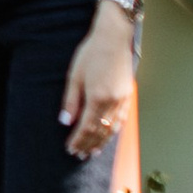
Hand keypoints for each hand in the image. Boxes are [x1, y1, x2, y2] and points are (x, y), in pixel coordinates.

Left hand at [61, 4, 137, 161]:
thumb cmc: (91, 53)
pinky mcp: (128, 95)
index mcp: (97, 98)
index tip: (70, 149)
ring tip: (93, 151)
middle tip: (79, 155)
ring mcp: (122, 99)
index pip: (86, 127)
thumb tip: (65, 121)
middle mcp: (112, 102)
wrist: (114, 37)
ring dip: (102, 141)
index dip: (78, 140)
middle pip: (99, 131)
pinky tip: (108, 136)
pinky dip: (114, 131)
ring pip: (112, 128)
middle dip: (88, 144)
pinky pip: (121, 119)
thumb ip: (71, 101)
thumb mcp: (75, 76)